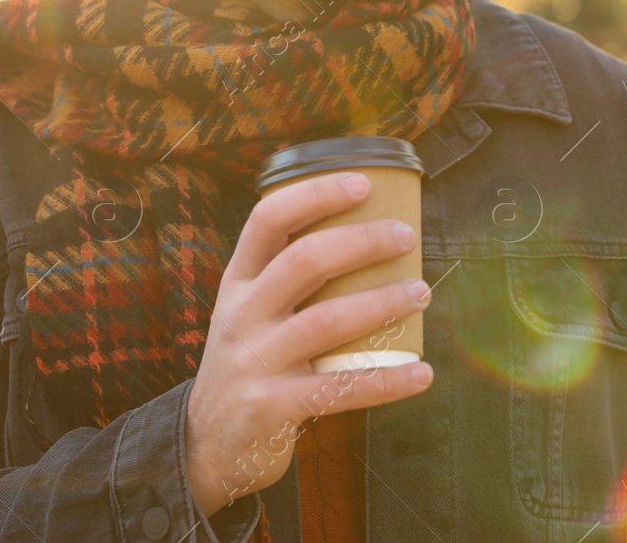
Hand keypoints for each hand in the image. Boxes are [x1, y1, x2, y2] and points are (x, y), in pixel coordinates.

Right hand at [184, 171, 432, 515]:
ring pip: (326, 321)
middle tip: (405, 237)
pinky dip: (387, 380)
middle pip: (303, 262)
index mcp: (238, 282)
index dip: (315, 195)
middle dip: (360, 242)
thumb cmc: (246, 363)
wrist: (205, 442)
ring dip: (381, 303)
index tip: (362, 183)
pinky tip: (421, 373)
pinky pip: (339, 390)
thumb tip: (366, 238)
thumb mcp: (248, 313)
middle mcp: (242, 314)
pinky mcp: (272, 407)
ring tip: (421, 294)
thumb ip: (287, 280)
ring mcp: (255, 361)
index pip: (268, 220)